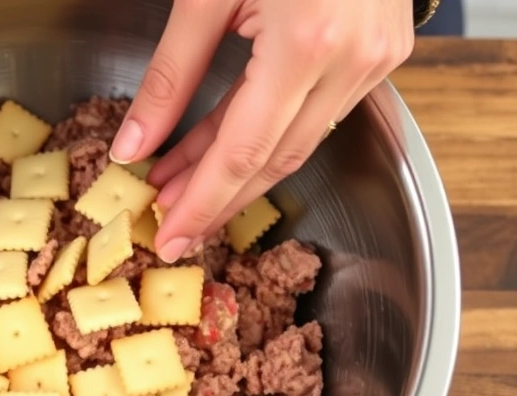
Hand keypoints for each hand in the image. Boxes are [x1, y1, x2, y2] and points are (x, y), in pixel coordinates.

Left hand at [111, 0, 415, 261]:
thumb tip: (135, 143)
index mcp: (307, 41)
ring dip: (235, 170)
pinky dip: (265, 136)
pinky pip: (316, 115)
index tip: (169, 234)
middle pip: (274, 160)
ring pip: (297, 142)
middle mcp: (352, 58)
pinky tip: (220, 148)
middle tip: (171, 225)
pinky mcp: (381, 52)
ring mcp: (375, 58)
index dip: (203, 201)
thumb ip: (169, 75)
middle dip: (217, 198)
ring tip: (180, 185)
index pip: (244, 151)